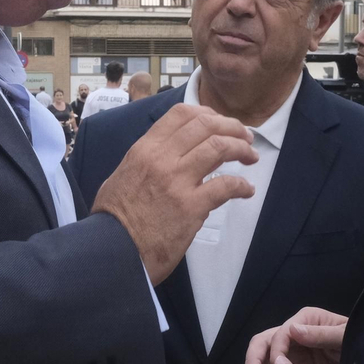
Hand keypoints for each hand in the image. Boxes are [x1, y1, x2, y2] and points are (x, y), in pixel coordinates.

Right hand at [93, 103, 257, 283]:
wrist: (112, 250)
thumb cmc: (115, 217)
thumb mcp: (126, 174)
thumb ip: (149, 160)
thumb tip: (175, 153)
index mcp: (145, 148)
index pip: (181, 114)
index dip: (208, 113)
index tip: (221, 123)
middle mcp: (162, 158)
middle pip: (206, 125)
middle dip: (232, 127)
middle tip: (245, 137)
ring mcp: (177, 181)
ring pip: (219, 148)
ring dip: (242, 149)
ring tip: (251, 157)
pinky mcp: (191, 207)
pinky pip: (225, 186)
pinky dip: (242, 186)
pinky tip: (247, 190)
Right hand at [245, 307, 346, 363]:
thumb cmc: (360, 340)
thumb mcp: (344, 336)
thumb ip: (321, 334)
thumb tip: (291, 330)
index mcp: (305, 318)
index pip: (280, 333)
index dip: (275, 351)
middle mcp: (294, 329)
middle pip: (264, 340)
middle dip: (255, 359)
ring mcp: (292, 347)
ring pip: (264, 355)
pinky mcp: (293, 363)